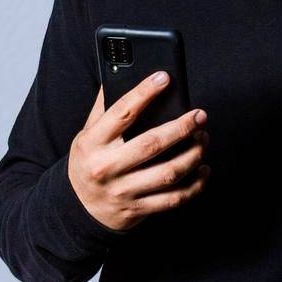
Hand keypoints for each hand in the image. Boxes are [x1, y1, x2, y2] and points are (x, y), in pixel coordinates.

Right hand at [67, 72, 209, 231]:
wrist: (77, 208)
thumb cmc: (88, 162)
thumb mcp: (87, 135)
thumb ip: (104, 109)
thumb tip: (120, 72)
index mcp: (93, 143)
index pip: (121, 113)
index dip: (144, 92)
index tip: (164, 78)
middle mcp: (106, 168)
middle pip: (152, 144)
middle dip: (182, 127)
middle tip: (200, 116)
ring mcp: (123, 191)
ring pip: (169, 173)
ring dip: (193, 154)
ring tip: (203, 139)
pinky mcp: (138, 209)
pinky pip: (174, 198)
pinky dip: (195, 184)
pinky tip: (203, 169)